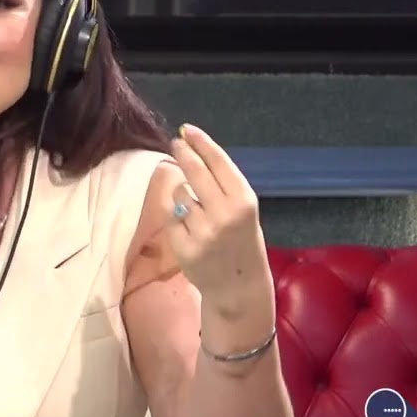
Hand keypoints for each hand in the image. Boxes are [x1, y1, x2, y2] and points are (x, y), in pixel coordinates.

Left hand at [164, 123, 272, 317]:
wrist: (238, 286)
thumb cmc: (241, 242)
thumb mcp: (244, 211)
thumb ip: (223, 186)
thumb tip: (195, 152)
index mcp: (244, 201)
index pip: (219, 162)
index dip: (201, 142)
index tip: (186, 130)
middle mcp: (224, 213)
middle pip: (195, 171)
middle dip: (183, 153)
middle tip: (175, 143)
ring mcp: (202, 231)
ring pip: (180, 195)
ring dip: (184, 198)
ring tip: (199, 215)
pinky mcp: (184, 246)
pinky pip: (172, 219)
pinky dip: (178, 221)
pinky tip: (192, 233)